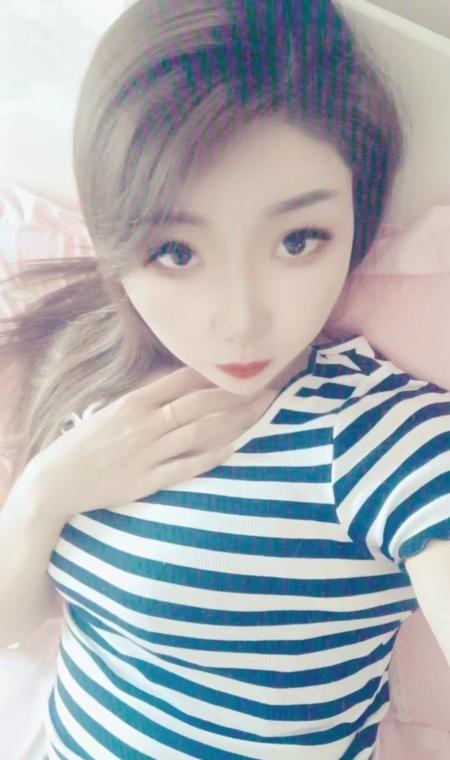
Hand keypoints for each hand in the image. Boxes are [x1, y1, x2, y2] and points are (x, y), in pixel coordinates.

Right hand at [25, 366, 274, 517]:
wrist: (57, 480)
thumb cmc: (86, 444)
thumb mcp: (111, 412)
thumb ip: (145, 401)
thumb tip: (177, 389)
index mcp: (134, 403)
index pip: (181, 380)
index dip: (215, 374)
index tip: (242, 369)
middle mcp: (144, 424)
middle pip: (198, 403)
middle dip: (235, 396)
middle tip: (266, 390)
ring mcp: (147, 452)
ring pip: (198, 432)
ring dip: (232, 422)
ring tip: (260, 415)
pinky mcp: (146, 480)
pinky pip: (185, 467)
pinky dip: (210, 458)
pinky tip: (234, 449)